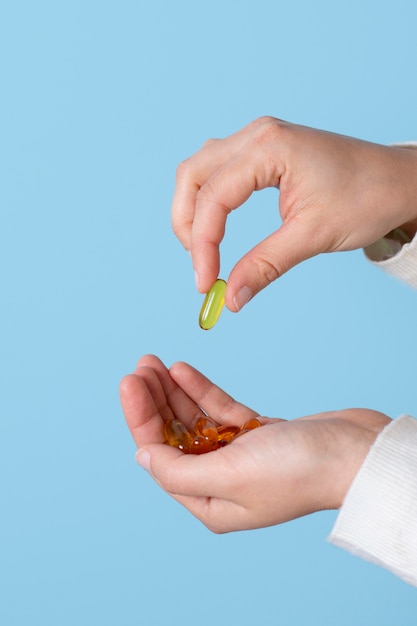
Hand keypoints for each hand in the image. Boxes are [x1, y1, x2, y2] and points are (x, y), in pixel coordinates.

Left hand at [120, 355, 390, 531]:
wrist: (355, 453)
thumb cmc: (296, 471)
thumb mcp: (228, 475)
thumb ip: (179, 470)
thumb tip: (142, 458)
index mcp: (210, 501)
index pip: (161, 457)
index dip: (142, 418)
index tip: (130, 383)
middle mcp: (221, 480)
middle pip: (175, 435)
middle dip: (155, 401)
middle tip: (140, 366)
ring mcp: (240, 455)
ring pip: (195, 419)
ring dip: (174, 391)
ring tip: (155, 362)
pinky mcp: (258, 432)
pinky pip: (220, 409)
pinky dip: (202, 390)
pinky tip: (184, 370)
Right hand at [172, 117, 416, 309]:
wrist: (398, 180)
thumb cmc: (367, 198)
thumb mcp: (313, 236)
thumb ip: (265, 265)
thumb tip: (230, 297)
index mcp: (268, 148)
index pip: (214, 198)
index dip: (202, 245)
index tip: (206, 283)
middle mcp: (256, 135)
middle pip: (193, 176)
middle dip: (186, 225)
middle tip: (200, 267)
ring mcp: (258, 138)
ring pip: (200, 170)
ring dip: (194, 211)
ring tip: (203, 250)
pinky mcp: (263, 149)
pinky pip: (219, 170)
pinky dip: (209, 200)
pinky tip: (215, 225)